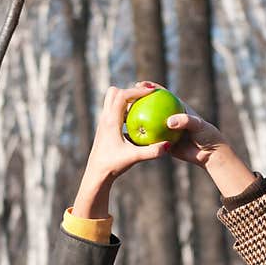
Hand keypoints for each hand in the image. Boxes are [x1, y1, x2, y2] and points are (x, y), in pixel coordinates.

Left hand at [73, 85, 171, 217]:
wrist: (96, 174)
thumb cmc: (113, 165)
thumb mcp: (134, 158)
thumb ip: (152, 152)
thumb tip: (169, 145)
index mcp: (110, 121)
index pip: (122, 96)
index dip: (138, 90)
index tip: (152, 91)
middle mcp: (105, 118)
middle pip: (113, 92)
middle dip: (129, 91)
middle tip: (145, 97)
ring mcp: (103, 123)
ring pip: (112, 102)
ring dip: (126, 101)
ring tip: (142, 107)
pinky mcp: (105, 129)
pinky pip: (114, 113)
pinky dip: (125, 112)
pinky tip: (137, 123)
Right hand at [135, 81, 255, 196]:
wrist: (209, 154)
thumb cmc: (207, 136)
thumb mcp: (198, 125)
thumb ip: (185, 121)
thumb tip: (169, 122)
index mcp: (178, 108)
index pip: (163, 94)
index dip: (151, 87)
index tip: (140, 84)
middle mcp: (170, 117)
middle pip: (151, 106)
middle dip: (139, 101)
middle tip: (127, 99)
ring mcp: (166, 130)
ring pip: (149, 123)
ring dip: (137, 119)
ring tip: (124, 116)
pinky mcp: (164, 143)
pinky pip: (151, 140)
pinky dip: (142, 138)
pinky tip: (130, 137)